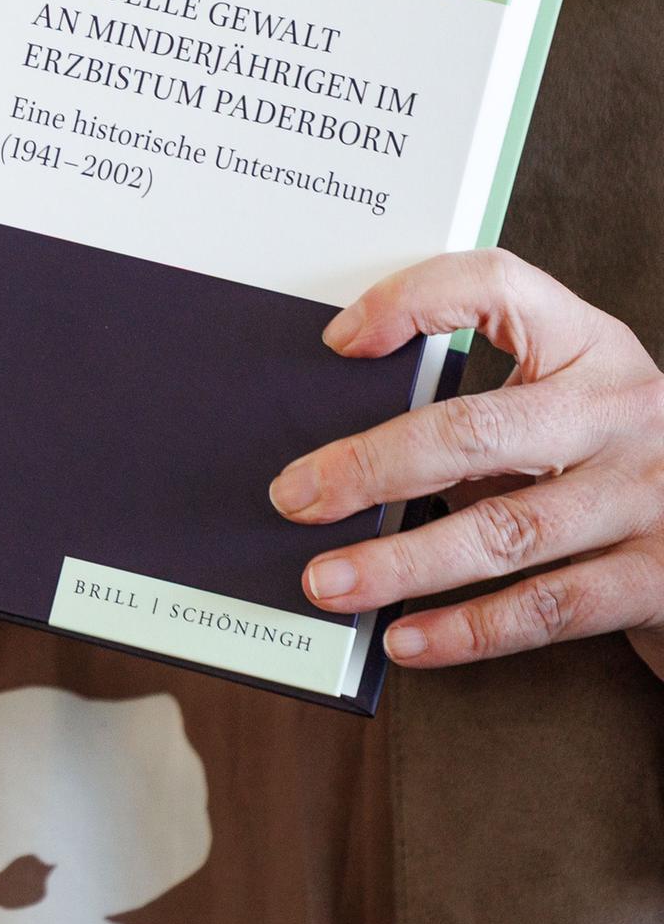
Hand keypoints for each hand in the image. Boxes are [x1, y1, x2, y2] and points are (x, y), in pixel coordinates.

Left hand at [271, 248, 663, 679]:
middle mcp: (622, 410)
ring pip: (502, 529)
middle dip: (370, 468)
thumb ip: (483, 410)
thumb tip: (345, 459)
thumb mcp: (567, 404)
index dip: (412, 301)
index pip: (496, 285)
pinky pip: (547, 606)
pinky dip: (468, 628)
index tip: (339, 341)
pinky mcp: (660, 576)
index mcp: (589, 345)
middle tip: (296, 497)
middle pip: (474, 429)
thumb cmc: (618, 459)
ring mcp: (649, 494)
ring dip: (401, 563)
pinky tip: (407, 638)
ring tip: (329, 581)